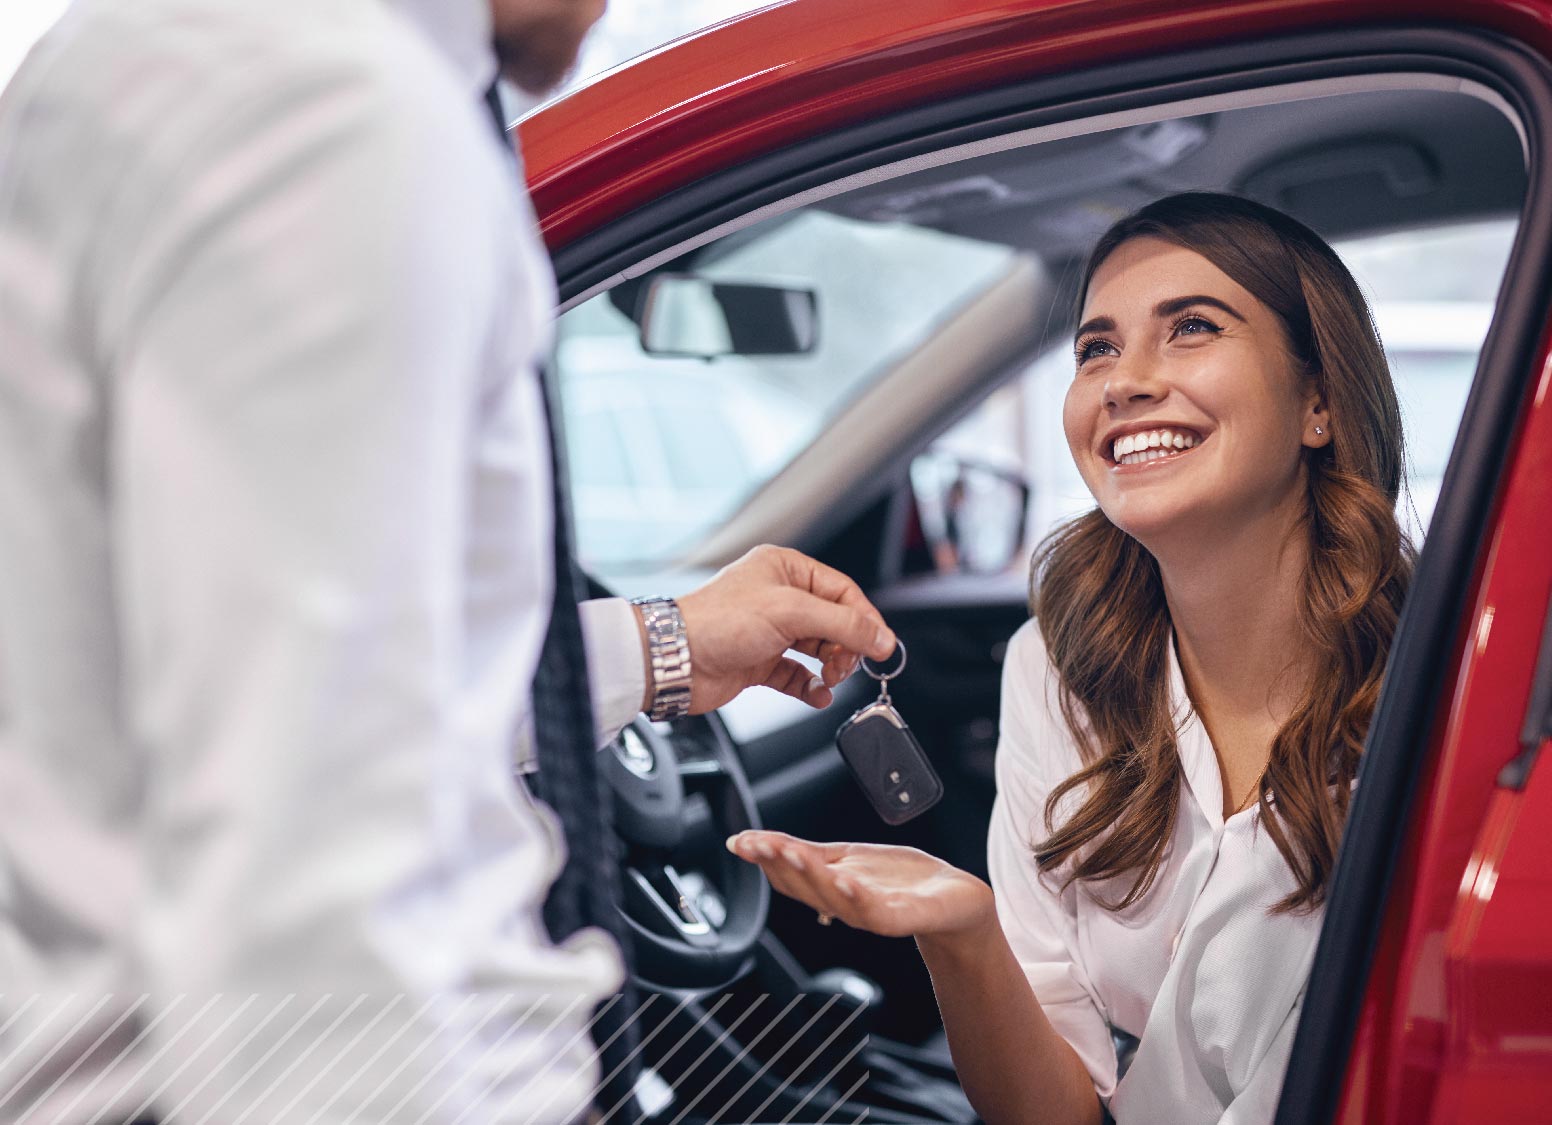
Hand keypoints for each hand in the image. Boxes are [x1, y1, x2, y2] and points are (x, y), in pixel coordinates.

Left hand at [663, 544, 895, 713]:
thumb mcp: (791, 613)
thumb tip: (881, 637)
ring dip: (831, 666)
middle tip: (849, 664)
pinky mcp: (759, 662)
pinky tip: (818, 694)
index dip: (865, 619)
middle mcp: (777, 597)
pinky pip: (798, 674)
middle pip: (833, 621)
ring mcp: (768, 631)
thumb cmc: (716, 622)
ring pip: (818, 649)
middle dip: (847, 646)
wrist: (673, 661)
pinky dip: (811, 686)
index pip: (842, 591)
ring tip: (831, 677)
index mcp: (785, 569)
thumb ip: (842, 625)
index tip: (883, 646)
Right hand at [726, 829, 994, 939]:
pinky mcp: (902, 918)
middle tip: (757, 843)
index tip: (740, 841)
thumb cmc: (900, 880)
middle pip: (804, 888)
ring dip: (810, 876)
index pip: (788, 875)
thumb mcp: (845, 858)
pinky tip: (844, 878)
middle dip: (778, 863)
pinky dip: (856, 895)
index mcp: (829, 890)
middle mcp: (845, 905)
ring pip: (832, 898)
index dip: (763, 858)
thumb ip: (805, 854)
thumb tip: (754, 841)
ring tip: (791, 852)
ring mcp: (872, 914)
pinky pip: (874, 910)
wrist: (953, 900)